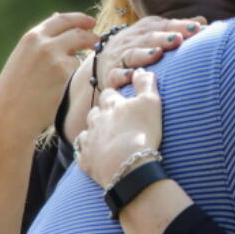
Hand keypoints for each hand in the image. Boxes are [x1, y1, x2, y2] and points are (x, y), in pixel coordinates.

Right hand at [0, 12, 97, 145]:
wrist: (9, 117)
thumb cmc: (13, 91)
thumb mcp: (23, 58)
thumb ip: (41, 40)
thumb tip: (58, 16)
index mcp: (31, 38)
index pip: (61, 19)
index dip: (79, 19)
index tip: (91, 23)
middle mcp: (44, 44)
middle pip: (78, 31)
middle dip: (91, 35)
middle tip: (98, 39)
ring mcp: (56, 58)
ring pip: (80, 53)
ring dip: (82, 60)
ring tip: (68, 75)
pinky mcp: (65, 74)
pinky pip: (78, 71)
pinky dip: (75, 77)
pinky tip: (61, 88)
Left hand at [78, 69, 163, 187]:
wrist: (127, 163)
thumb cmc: (142, 131)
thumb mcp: (151, 102)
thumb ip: (145, 83)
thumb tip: (139, 70)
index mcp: (111, 105)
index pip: (109, 94)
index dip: (115, 97)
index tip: (122, 101)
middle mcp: (96, 120)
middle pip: (95, 112)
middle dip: (102, 114)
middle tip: (115, 121)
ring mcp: (89, 140)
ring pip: (87, 132)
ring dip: (95, 132)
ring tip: (107, 139)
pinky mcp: (86, 160)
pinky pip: (83, 154)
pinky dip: (89, 154)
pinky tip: (97, 157)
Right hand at [94, 15, 206, 90]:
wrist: (102, 59)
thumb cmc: (140, 46)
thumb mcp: (156, 33)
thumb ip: (178, 28)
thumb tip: (203, 22)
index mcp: (147, 29)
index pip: (165, 26)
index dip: (180, 26)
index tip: (197, 29)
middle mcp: (133, 40)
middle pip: (149, 38)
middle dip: (164, 38)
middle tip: (178, 39)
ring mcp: (121, 57)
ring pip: (132, 54)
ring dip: (144, 54)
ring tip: (157, 54)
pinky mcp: (110, 75)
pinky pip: (115, 75)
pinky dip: (122, 76)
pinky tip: (131, 76)